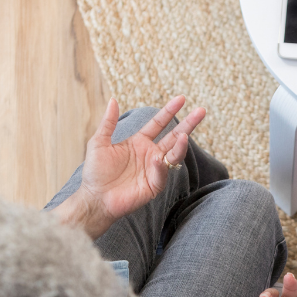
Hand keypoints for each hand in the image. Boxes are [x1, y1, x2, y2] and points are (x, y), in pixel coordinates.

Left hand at [58, 96, 205, 238]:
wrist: (95, 198)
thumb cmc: (95, 172)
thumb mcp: (99, 142)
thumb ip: (108, 123)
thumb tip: (113, 100)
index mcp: (139, 142)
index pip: (159, 123)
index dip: (169, 111)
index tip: (182, 98)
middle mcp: (150, 154)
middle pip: (174, 137)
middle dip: (188, 125)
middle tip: (201, 111)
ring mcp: (154, 170)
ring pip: (174, 155)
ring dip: (181, 146)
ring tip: (185, 136)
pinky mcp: (154, 186)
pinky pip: (162, 174)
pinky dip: (161, 166)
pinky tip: (158, 159)